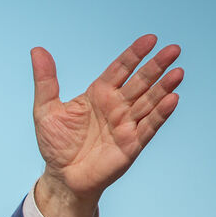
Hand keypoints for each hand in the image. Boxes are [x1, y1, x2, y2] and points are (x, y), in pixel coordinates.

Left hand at [31, 34, 182, 216]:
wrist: (62, 177)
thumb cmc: (55, 144)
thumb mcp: (45, 110)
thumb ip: (45, 81)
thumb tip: (37, 50)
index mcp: (99, 93)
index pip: (120, 69)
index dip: (134, 54)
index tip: (150, 39)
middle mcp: (116, 106)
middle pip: (140, 82)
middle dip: (156, 66)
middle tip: (174, 50)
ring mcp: (126, 124)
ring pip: (149, 101)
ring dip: (164, 87)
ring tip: (178, 72)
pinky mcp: (132, 144)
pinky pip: (149, 126)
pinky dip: (160, 114)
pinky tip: (172, 99)